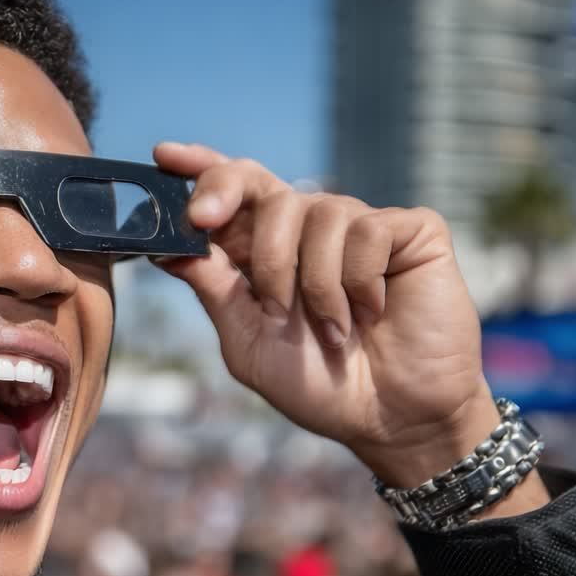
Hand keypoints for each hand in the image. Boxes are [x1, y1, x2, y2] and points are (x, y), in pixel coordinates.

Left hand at [153, 142, 500, 486]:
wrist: (392, 419)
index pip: (230, 193)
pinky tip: (373, 312)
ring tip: (332, 332)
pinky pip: (368, 230)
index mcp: (262, 251)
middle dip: (237, 215)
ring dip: (313, 284)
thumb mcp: (249, 342)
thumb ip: (215, 290)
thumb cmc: (319, 386)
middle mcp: (307, 229)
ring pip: (314, 212)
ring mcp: (359, 225)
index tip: (166, 156)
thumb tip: (168, 246)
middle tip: (231, 255)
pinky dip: (361, 280)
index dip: (200, 168)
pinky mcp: (409, 231)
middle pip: (259, 185)